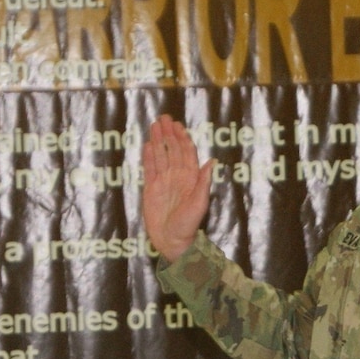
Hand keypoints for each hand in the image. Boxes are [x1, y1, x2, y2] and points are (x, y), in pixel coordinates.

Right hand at [141, 114, 213, 261]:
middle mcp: (176, 176)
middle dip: (168, 133)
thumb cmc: (189, 224)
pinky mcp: (151, 189)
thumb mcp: (200, 203)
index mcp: (190, 178)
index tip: (178, 125)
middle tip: (164, 118)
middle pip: (172, 150)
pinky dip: (148, 157)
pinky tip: (147, 145)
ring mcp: (163, 181)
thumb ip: (204, 182)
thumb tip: (212, 161)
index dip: (182, 138)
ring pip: (160, 156)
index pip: (186, 152)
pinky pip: (149, 169)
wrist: (172, 240)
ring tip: (155, 125)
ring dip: (158, 140)